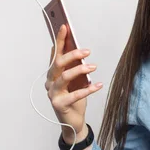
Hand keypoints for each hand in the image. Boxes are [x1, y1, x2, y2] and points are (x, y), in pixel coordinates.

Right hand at [45, 24, 103, 142]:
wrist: (73, 122)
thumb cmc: (74, 98)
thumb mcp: (75, 80)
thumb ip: (73, 66)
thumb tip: (77, 49)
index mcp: (53, 74)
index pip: (55, 54)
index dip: (60, 40)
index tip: (65, 26)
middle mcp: (50, 82)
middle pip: (58, 64)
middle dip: (72, 55)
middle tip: (87, 51)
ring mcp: (53, 94)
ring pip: (64, 77)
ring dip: (80, 70)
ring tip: (93, 67)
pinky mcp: (60, 105)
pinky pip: (75, 95)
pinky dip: (88, 89)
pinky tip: (99, 85)